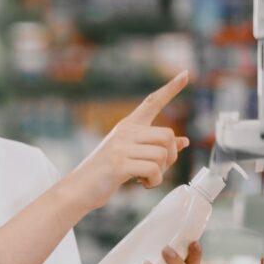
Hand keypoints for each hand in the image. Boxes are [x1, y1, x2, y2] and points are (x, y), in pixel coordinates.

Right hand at [66, 72, 189, 212]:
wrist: (77, 189)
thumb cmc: (104, 173)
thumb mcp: (130, 156)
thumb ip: (154, 147)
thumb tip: (184, 141)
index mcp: (127, 126)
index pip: (151, 102)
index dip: (170, 89)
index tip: (185, 74)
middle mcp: (124, 132)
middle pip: (168, 135)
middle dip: (170, 157)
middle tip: (158, 169)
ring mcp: (120, 147)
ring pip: (162, 154)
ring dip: (161, 172)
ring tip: (145, 178)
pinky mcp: (119, 164)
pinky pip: (153, 169)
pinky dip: (154, 181)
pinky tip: (141, 183)